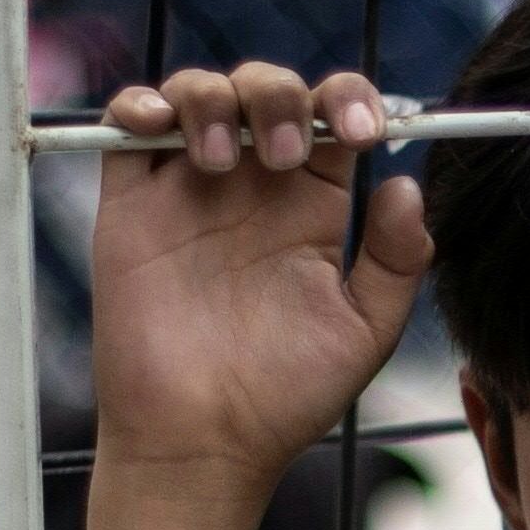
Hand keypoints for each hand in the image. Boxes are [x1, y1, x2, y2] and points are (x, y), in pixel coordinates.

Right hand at [87, 62, 431, 529]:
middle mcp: (254, 186)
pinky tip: (162, 128)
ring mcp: (189, 188)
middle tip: (287, 157)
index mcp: (313, 205)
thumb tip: (404, 183)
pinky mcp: (131, 203)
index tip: (364, 131)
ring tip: (222, 162)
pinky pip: (124, 125)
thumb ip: (396, 260)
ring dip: (215, 99)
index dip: (350, 100)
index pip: (333, 116)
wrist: (202, 439)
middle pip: (268, 89)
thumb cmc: (285, 397)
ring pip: (199, 91)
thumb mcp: (364, 332)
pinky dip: (140, 105)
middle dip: (280, 96)